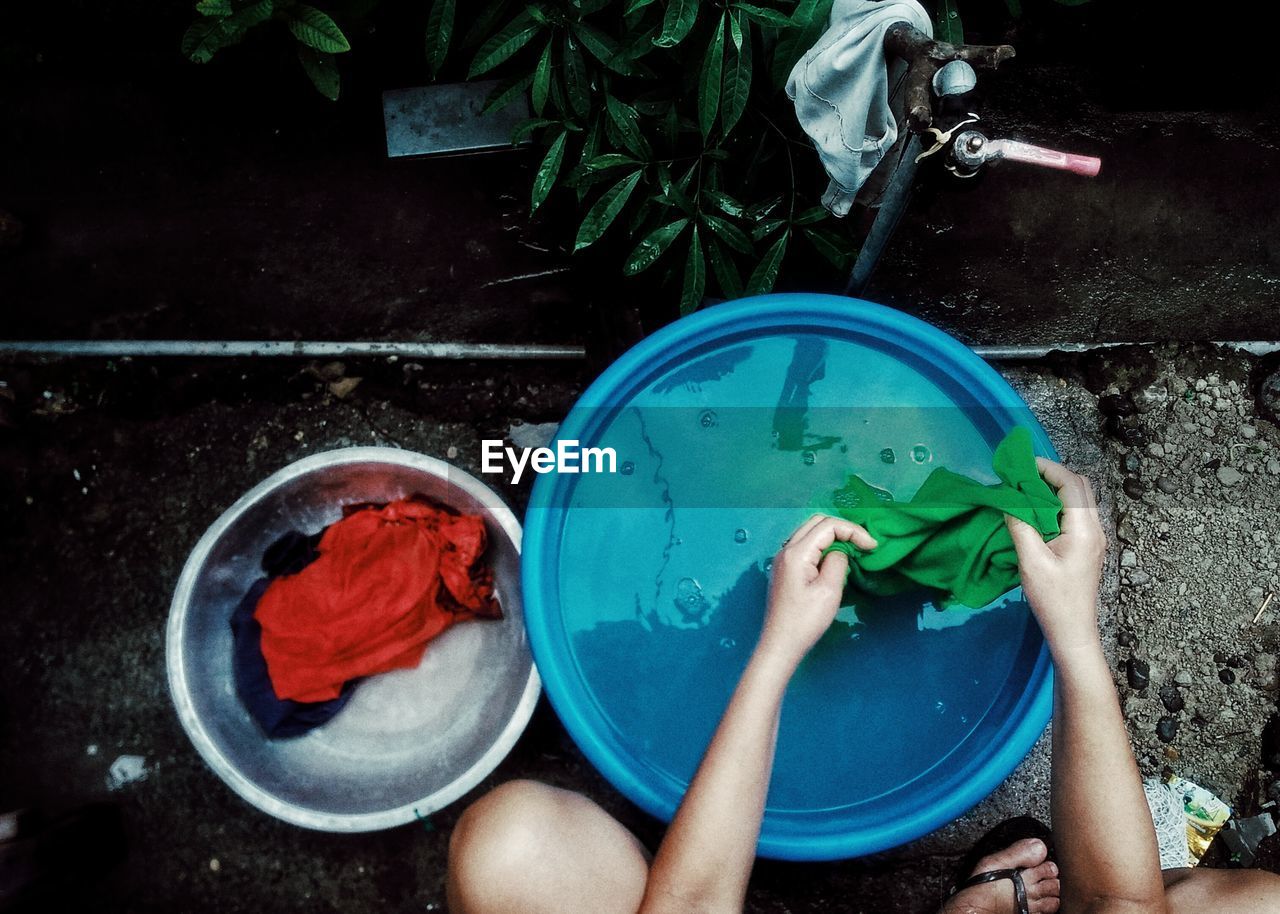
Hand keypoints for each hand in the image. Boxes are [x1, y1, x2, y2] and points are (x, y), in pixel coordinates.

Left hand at [758, 514, 876, 669]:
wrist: (780, 644)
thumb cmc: (805, 621)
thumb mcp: (829, 591)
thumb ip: (837, 562)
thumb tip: (839, 552)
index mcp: (796, 553)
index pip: (828, 525)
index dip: (853, 531)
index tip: (872, 547)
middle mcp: (785, 550)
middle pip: (817, 522)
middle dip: (843, 529)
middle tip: (863, 544)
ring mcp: (782, 559)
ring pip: (809, 532)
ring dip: (832, 536)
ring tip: (853, 549)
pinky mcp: (784, 569)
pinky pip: (804, 546)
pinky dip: (822, 545)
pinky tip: (834, 559)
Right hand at [1005, 458, 1106, 657]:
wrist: (1072, 630)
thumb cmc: (1053, 599)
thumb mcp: (1031, 562)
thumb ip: (1020, 526)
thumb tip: (1009, 501)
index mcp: (1084, 530)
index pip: (1071, 485)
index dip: (1048, 469)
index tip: (1021, 465)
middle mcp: (1094, 529)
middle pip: (1080, 487)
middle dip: (1052, 475)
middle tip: (1023, 474)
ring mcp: (1093, 538)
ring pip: (1079, 500)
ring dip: (1055, 489)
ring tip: (1026, 489)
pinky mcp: (1086, 547)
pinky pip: (1075, 514)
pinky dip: (1057, 504)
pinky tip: (1036, 511)